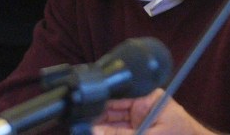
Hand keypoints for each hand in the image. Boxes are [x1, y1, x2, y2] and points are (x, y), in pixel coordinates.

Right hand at [92, 88, 217, 134]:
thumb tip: (96, 131)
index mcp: (147, 99)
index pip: (117, 99)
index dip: (100, 106)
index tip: (84, 113)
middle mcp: (141, 108)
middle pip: (112, 113)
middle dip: (97, 121)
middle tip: (82, 126)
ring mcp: (140, 123)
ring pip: (114, 126)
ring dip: (102, 129)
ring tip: (87, 130)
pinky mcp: (141, 132)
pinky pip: (122, 132)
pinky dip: (110, 133)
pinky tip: (97, 133)